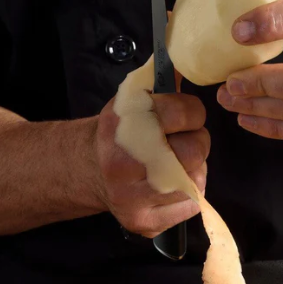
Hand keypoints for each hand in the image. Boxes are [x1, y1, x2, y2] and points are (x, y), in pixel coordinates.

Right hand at [94, 92, 208, 237]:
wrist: (86, 169)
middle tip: (181, 143)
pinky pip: (190, 207)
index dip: (191, 113)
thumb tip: (191, 61)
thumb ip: (163, 86)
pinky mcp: (143, 222)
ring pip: (196, 181)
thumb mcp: (132, 100)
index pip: (185, 112)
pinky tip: (169, 186)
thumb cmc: (117, 133)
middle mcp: (126, 162)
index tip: (184, 117)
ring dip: (193, 171)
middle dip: (196, 143)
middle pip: (195, 151)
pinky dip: (187, 196)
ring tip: (174, 165)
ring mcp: (134, 197)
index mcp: (125, 123)